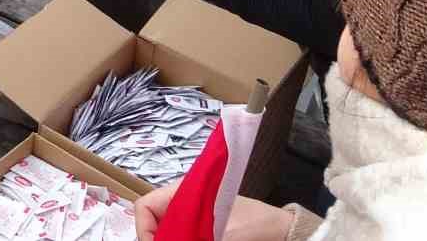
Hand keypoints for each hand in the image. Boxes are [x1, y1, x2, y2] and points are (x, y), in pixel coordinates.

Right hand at [134, 180, 292, 240]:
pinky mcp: (202, 229)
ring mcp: (192, 215)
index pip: (145, 206)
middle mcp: (182, 201)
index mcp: (182, 191)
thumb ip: (188, 238)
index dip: (144, 230)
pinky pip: (183, 235)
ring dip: (169, 240)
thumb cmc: (253, 226)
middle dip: (156, 239)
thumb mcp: (219, 236)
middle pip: (153, 222)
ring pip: (167, 231)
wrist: (283, 231)